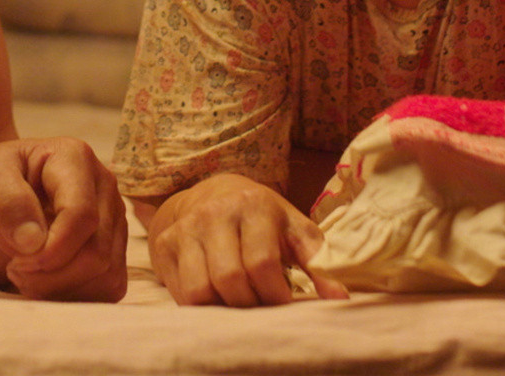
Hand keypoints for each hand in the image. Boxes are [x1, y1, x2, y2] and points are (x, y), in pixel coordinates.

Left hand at [0, 137, 127, 301]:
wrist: (5, 199)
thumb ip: (6, 201)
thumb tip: (34, 242)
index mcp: (75, 158)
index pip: (81, 216)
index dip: (51, 250)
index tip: (16, 261)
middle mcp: (106, 185)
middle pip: (97, 252)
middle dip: (51, 276)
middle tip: (15, 270)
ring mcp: (116, 218)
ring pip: (106, 274)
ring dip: (60, 289)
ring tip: (26, 276)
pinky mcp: (117, 248)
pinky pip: (109, 287)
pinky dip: (74, 296)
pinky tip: (46, 284)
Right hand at [146, 172, 347, 305]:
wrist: (207, 195)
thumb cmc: (260, 218)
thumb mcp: (291, 228)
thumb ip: (317, 260)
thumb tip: (340, 298)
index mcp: (253, 205)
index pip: (261, 263)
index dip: (274, 294)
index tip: (283, 303)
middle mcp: (215, 213)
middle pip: (229, 279)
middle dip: (250, 304)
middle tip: (260, 307)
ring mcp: (186, 229)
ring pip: (201, 290)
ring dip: (223, 308)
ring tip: (239, 303)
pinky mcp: (164, 245)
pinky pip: (181, 293)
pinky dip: (201, 307)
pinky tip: (216, 298)